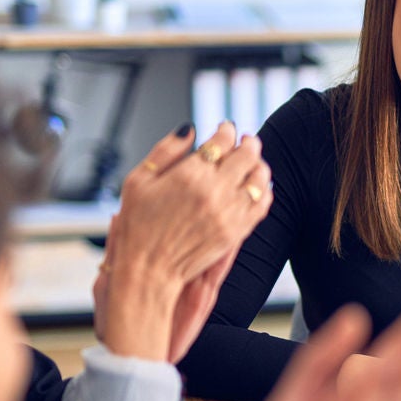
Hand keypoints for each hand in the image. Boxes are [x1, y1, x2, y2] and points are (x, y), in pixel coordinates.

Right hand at [96, 123, 270, 361]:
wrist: (148, 270)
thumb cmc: (137, 228)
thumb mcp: (138, 180)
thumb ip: (165, 151)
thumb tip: (189, 130)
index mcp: (190, 174)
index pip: (222, 141)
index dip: (226, 131)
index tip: (224, 129)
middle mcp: (214, 191)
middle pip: (246, 155)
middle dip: (248, 143)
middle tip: (246, 140)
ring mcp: (229, 212)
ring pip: (259, 179)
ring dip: (259, 165)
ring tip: (254, 162)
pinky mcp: (236, 231)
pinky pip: (261, 205)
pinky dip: (264, 191)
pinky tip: (257, 188)